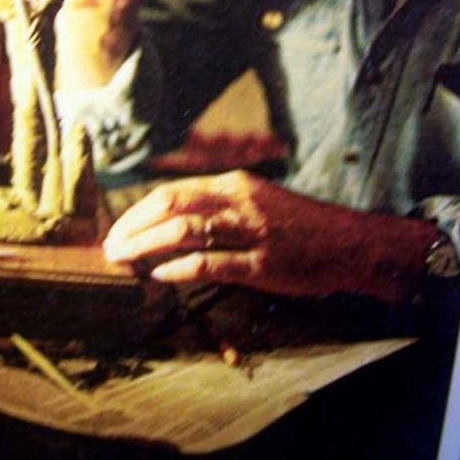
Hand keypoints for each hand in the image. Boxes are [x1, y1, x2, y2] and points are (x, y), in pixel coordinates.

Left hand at [103, 171, 440, 303]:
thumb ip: (219, 205)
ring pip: (185, 230)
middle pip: (171, 205)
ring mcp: (251, 232)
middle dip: (134, 226)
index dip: (139, 211)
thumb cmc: (299, 225)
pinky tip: (160, 276)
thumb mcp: (257, 200)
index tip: (118, 228)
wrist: (349, 243)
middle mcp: (239, 201)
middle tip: (111, 247)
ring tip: (124, 260)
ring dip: (146, 246)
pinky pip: (211, 263)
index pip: (173, 191)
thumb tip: (171, 221)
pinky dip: (179, 268)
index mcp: (234, 184)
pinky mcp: (262, 264)